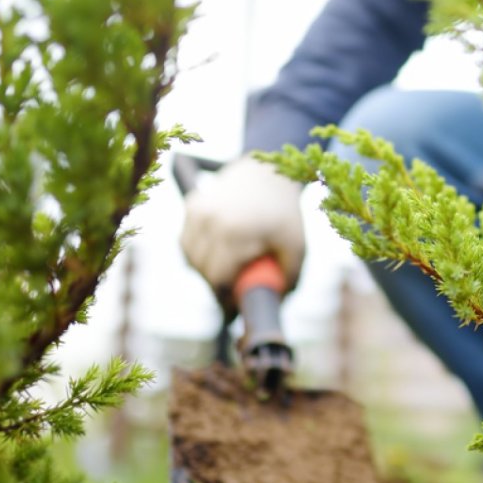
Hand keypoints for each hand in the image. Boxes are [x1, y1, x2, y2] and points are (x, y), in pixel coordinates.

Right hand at [180, 156, 304, 294]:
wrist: (269, 173)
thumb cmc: (285, 214)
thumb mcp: (296, 247)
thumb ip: (288, 279)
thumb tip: (275, 304)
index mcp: (235, 232)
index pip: (218, 278)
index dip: (225, 298)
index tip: (234, 309)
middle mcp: (210, 220)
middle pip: (202, 270)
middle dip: (217, 286)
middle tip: (234, 292)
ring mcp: (197, 211)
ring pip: (190, 258)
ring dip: (205, 270)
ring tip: (228, 269)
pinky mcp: (191, 206)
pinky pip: (187, 242)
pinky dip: (198, 252)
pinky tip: (217, 251)